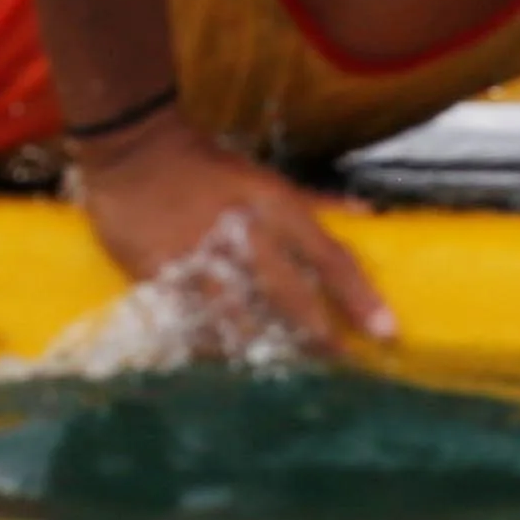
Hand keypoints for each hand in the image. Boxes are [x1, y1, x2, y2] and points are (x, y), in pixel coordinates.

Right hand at [71, 112, 393, 350]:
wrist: (133, 150)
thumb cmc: (207, 164)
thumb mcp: (265, 175)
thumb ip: (317, 200)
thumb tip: (368, 212)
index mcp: (273, 205)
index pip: (328, 255)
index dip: (360, 296)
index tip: (386, 330)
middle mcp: (243, 233)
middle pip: (290, 295)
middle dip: (319, 334)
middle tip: (340, 362)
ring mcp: (199, 259)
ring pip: (240, 318)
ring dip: (266, 347)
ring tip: (286, 369)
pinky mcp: (160, 277)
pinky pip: (192, 323)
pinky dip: (212, 344)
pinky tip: (228, 360)